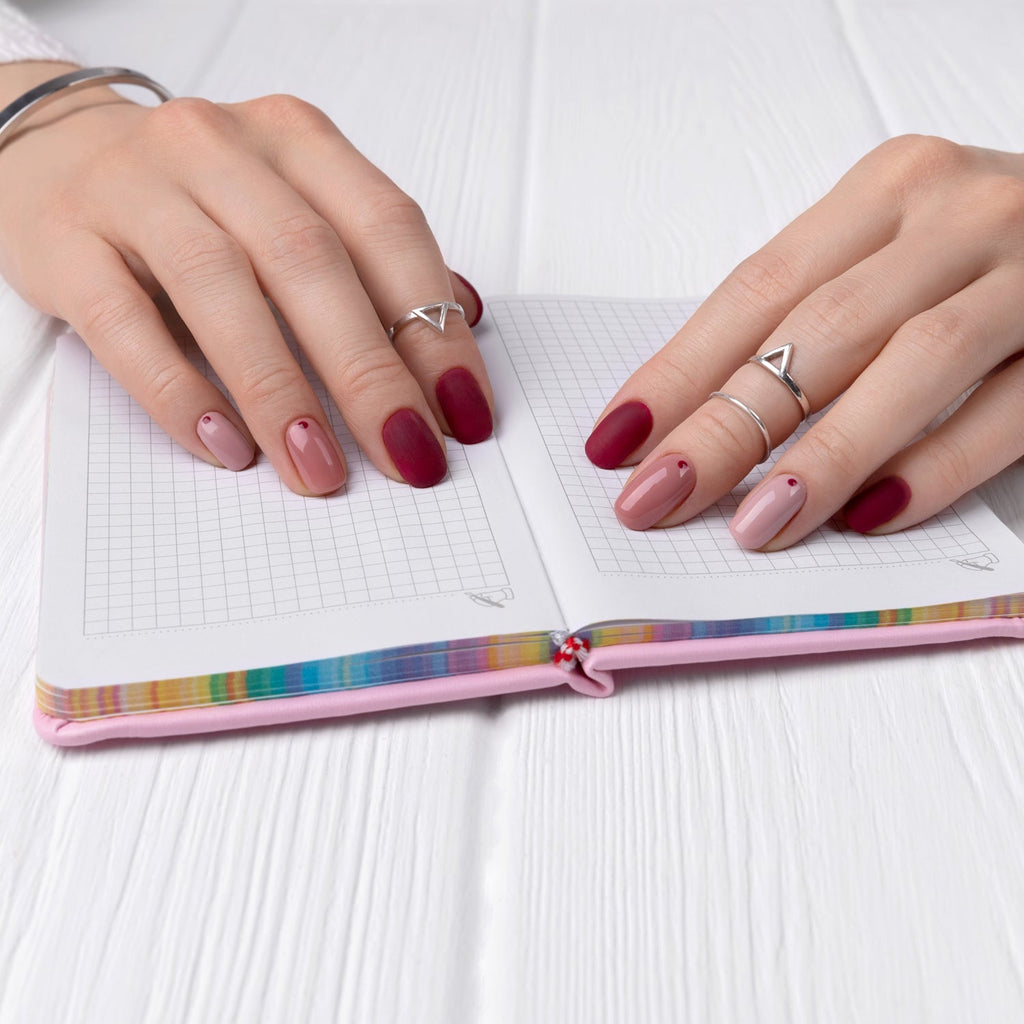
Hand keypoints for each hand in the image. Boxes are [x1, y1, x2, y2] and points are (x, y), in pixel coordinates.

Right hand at [0, 62, 489, 494]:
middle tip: (406, 455)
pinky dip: (180, 394)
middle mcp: (221, 150)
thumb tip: (462, 323)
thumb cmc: (203, 204)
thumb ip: (376, 262)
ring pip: (222, 288)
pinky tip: (225, 447)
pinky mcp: (67, 244)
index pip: (388, 228)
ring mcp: (137, 189)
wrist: (56, 159)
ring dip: (282, 392)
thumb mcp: (298, 207)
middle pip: (311, 262)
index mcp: (298, 140)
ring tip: (319, 470)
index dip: (434, 326)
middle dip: (369, 372)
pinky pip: (126, 325)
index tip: (463, 413)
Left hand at [585, 135, 1023, 548]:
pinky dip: (936, 464)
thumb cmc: (985, 251)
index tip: (618, 440)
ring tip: (754, 525)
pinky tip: (871, 515)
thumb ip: (811, 316)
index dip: (680, 370)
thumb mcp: (891, 253)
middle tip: (656, 498)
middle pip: (815, 331)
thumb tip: (694, 418)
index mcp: (888, 190)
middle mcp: (958, 215)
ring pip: (914, 363)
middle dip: (726, 425)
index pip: (755, 289)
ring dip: (823, 456)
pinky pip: (1009, 407)